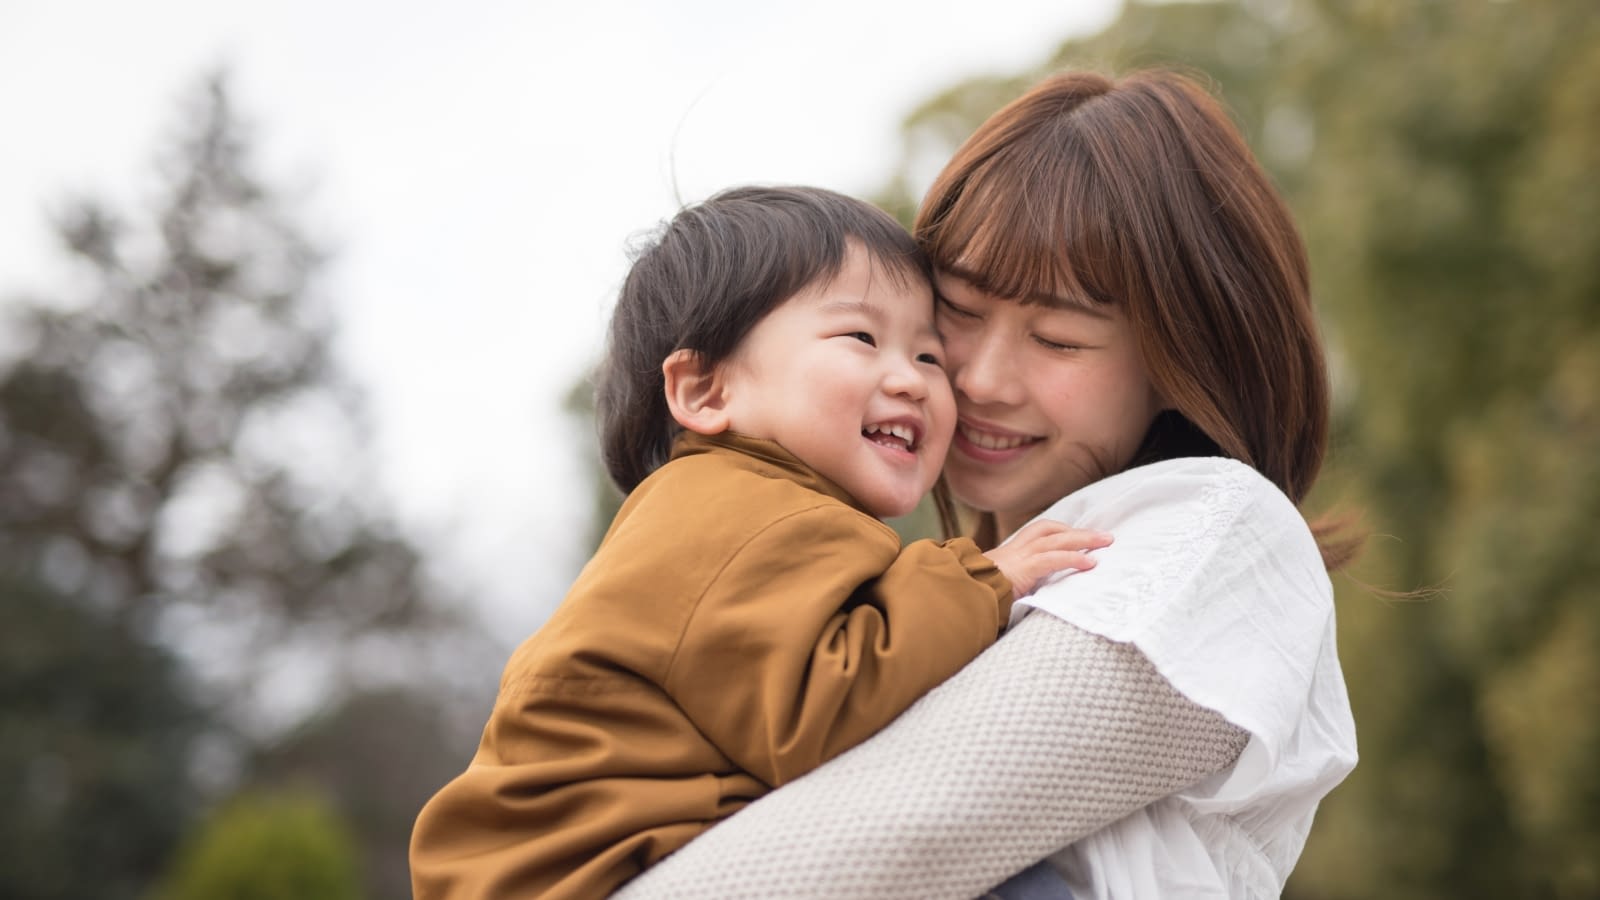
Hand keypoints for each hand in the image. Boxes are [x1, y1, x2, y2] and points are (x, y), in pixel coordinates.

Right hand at [985, 520, 1112, 597]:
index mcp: (1010, 554)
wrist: (961, 596)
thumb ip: (1015, 586)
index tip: (1078, 535)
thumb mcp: (997, 587)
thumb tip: (1028, 595)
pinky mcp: (1023, 568)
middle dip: (1078, 532)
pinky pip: (1052, 559)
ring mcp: (1019, 557)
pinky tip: (1090, 562)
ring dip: (1083, 539)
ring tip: (1106, 542)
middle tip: (1104, 536)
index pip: (1038, 533)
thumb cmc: (976, 596)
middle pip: (1050, 531)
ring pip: (1056, 540)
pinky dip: (1073, 558)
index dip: (1060, 532)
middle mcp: (1015, 550)